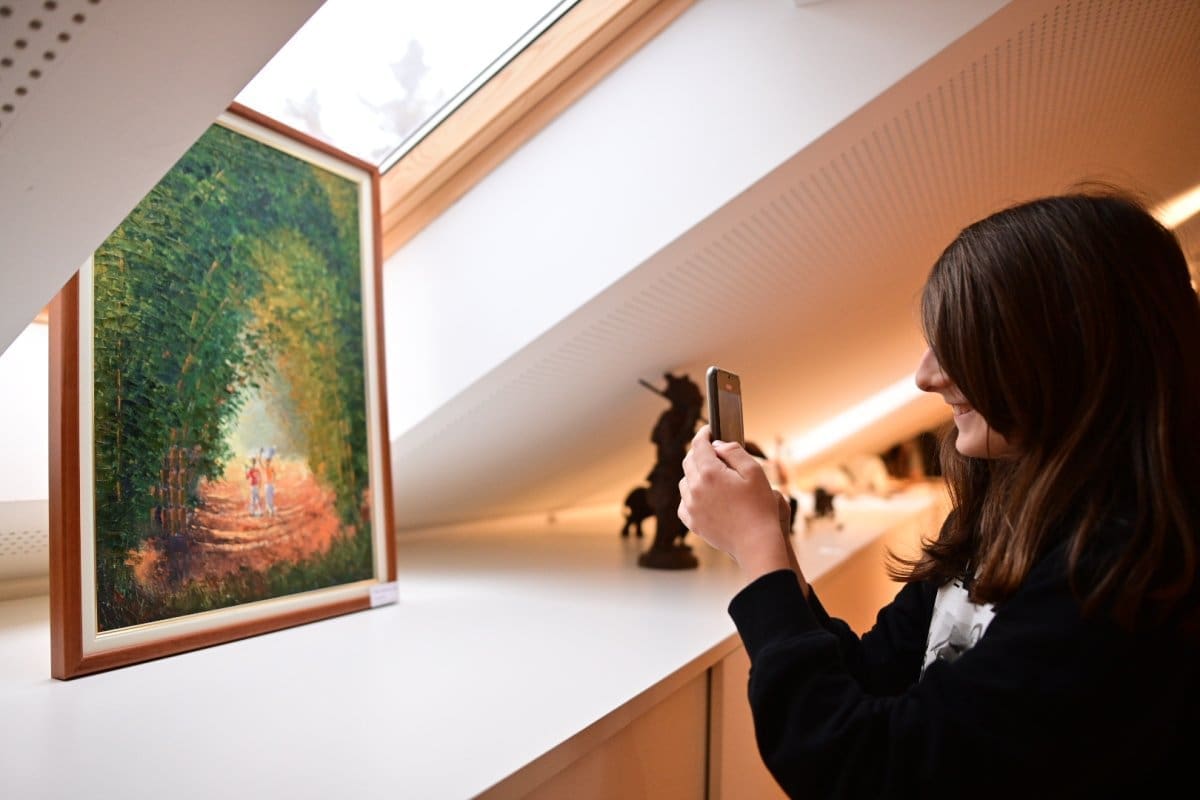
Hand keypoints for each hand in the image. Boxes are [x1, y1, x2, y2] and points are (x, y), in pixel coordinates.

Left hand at [678, 425, 790, 581]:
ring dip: (695, 474)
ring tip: (711, 476)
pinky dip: (691, 495)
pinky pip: (684, 502)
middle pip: (689, 461)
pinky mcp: (692, 523)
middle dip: (699, 453)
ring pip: (685, 482)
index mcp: (710, 473)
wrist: (756, 543)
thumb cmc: (759, 507)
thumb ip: (733, 452)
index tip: (709, 430)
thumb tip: (716, 445)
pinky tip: (704, 496)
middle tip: (713, 452)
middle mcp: (695, 488)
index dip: (703, 434)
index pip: (699, 445)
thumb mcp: (753, 472)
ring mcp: (691, 506)